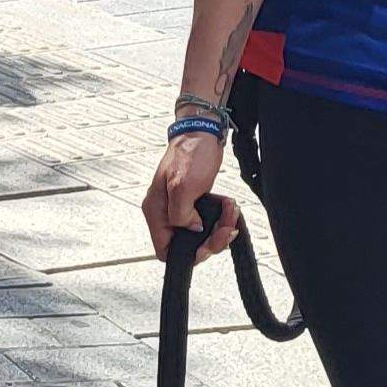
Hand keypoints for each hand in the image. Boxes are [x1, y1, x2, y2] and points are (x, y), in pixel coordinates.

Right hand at [140, 130, 239, 262]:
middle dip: (212, 238)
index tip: (205, 245)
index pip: (164, 249)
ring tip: (230, 212)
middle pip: (187, 244)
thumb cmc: (190, 152)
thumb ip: (181, 215)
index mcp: (156, 210)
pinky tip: (228, 207)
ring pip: (201, 233)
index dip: (186, 254)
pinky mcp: (193, 201)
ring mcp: (179, 206)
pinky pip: (208, 219)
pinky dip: (221, 216)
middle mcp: (165, 211)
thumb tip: (191, 230)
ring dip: (220, 226)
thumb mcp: (183, 186)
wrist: (202, 132)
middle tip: (226, 227)